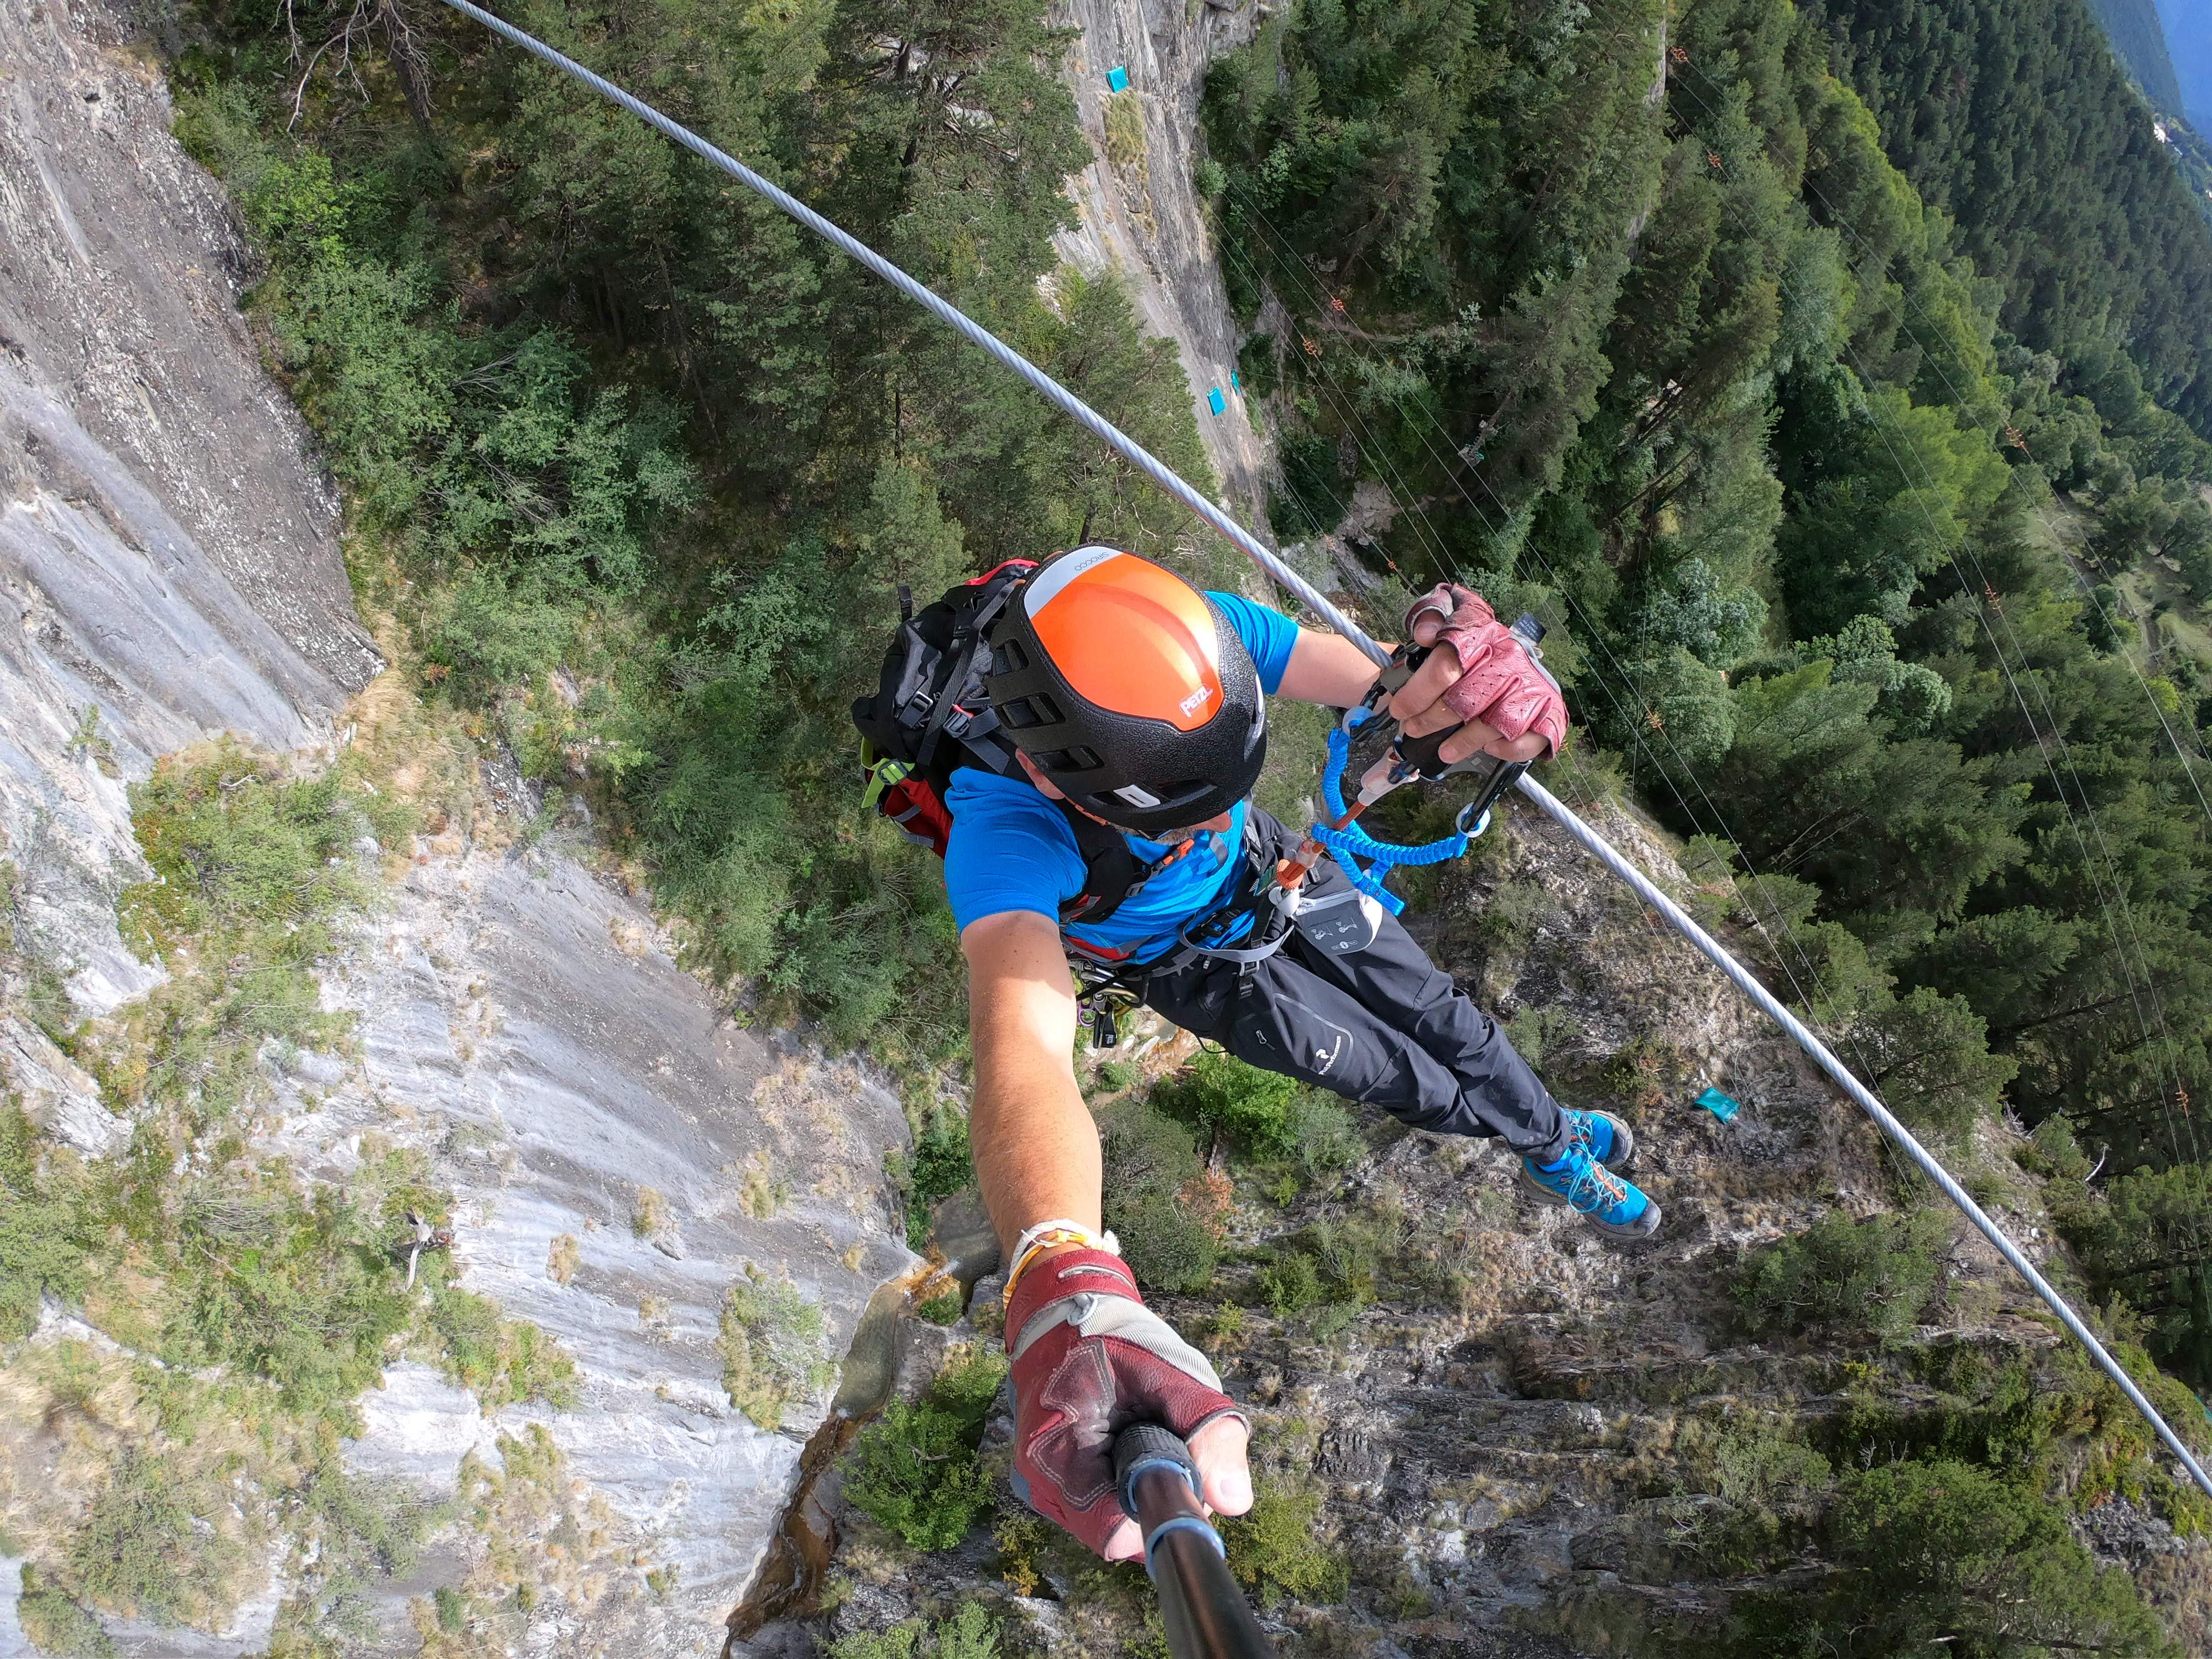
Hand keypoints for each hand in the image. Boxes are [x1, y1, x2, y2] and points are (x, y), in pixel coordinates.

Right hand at [1004, 1247, 1251, 1559]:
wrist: (1062, 1309)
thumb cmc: (1113, 1336)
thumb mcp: (1170, 1373)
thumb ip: (1209, 1430)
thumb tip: (1236, 1501)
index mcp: (1056, 1459)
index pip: (1115, 1534)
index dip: (1160, 1512)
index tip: (1185, 1475)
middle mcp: (1043, 1486)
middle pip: (1117, 1533)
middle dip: (1156, 1499)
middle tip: (1170, 1444)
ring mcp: (1045, 1488)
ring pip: (1113, 1521)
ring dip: (1142, 1489)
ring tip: (1143, 1431)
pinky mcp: (1056, 1483)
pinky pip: (1103, 1504)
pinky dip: (1126, 1481)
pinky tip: (1128, 1441)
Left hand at [1383, 584, 1566, 766]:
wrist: (1512, 652)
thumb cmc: (1473, 639)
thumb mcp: (1450, 615)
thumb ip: (1430, 615)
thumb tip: (1423, 634)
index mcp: (1485, 634)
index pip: (1448, 665)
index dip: (1418, 692)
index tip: (1400, 709)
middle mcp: (1511, 659)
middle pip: (1466, 699)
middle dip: (1432, 720)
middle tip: (1414, 728)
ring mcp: (1533, 686)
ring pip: (1495, 723)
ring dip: (1464, 742)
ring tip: (1443, 751)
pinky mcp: (1550, 712)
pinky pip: (1530, 739)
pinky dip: (1508, 748)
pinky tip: (1489, 747)